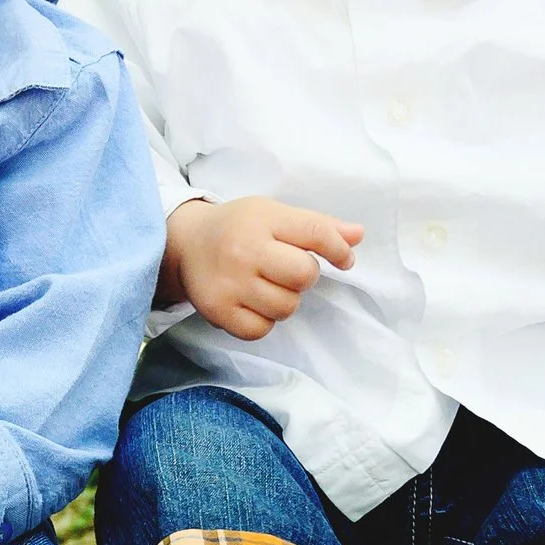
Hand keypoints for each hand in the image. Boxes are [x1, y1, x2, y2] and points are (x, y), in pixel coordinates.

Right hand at [165, 195, 363, 340]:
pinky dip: (263, 320)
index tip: (344, 260)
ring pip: (286, 307)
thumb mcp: (275, 215)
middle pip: (304, 275)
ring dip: (284, 300)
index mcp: (262, 219)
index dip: (339, 250)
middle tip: (284, 268)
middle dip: (303, 276)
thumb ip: (318, 226)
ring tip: (264, 285)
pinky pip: (261, 329)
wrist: (186, 244)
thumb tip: (358, 236)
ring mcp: (229, 283)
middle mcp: (243, 249)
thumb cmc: (239, 228)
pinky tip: (251, 302)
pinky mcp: (218, 311)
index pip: (316, 233)